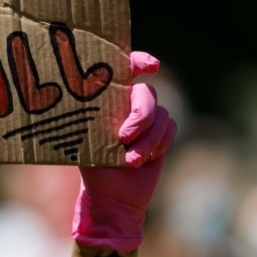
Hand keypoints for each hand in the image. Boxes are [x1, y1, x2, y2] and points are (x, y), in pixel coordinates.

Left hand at [72, 52, 176, 251]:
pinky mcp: (162, 132)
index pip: (124, 69)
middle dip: (139, 117)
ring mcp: (146, 117)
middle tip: (123, 138)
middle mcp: (127, 103)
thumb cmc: (93, 167)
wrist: (112, 195)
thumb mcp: (88, 140)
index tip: (150, 68)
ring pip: (160, 114)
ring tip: (129, 162)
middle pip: (146, 94)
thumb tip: (86, 98)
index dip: (139, 61)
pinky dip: (158, 145)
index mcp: (106, 100)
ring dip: (147, 141)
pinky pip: (170, 127)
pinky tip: (143, 160)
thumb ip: (95, 119)